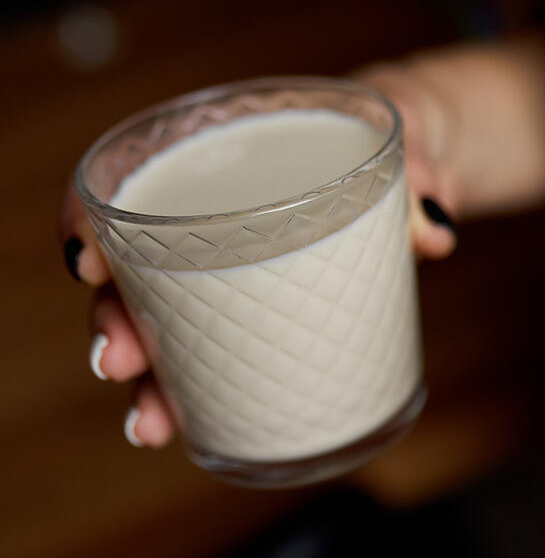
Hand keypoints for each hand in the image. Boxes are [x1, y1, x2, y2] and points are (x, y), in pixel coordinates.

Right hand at [59, 80, 459, 448]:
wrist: (441, 154)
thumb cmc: (411, 131)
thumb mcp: (418, 134)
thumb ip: (423, 171)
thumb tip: (433, 228)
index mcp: (243, 150)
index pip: (141, 177)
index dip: (96, 218)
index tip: (89, 263)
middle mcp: (229, 210)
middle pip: (144, 263)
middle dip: (121, 318)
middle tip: (119, 362)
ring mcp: (252, 262)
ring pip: (176, 317)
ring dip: (153, 374)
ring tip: (149, 423)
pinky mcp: (285, 302)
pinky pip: (231, 344)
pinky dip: (202, 386)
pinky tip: (188, 425)